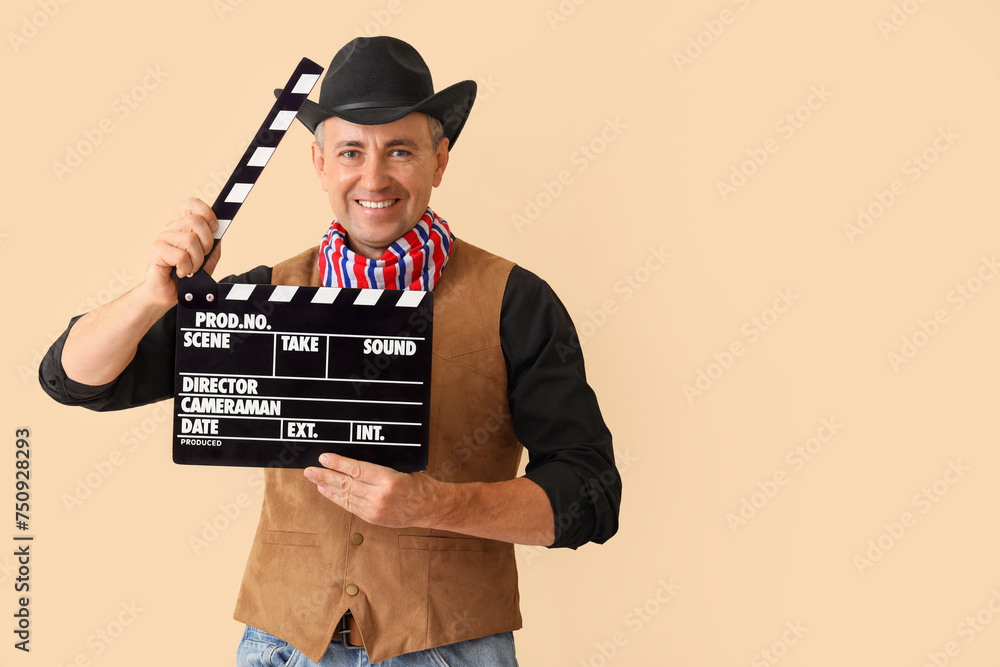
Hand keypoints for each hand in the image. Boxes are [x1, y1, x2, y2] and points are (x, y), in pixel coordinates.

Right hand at [142, 198, 221, 306]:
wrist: (171, 294)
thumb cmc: (189, 275)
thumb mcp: (208, 258)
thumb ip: (214, 243)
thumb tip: (219, 228)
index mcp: (184, 226)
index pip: (193, 205)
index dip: (207, 213)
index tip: (215, 227)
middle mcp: (172, 228)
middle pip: (196, 221)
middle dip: (207, 243)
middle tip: (201, 258)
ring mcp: (163, 238)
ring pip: (190, 240)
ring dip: (196, 260)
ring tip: (191, 269)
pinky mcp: (156, 251)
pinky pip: (181, 255)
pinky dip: (186, 268)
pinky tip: (181, 273)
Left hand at [304, 453, 440, 527]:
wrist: (431, 508)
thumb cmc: (420, 485)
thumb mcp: (402, 467)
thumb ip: (378, 466)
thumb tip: (353, 459)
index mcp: (389, 480)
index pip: (356, 469)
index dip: (337, 463)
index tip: (324, 457)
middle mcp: (380, 496)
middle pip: (346, 483)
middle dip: (325, 476)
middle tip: (310, 470)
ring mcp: (375, 510)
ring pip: (345, 496)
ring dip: (327, 487)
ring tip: (314, 479)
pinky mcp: (373, 519)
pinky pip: (350, 506)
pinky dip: (336, 498)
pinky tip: (327, 491)